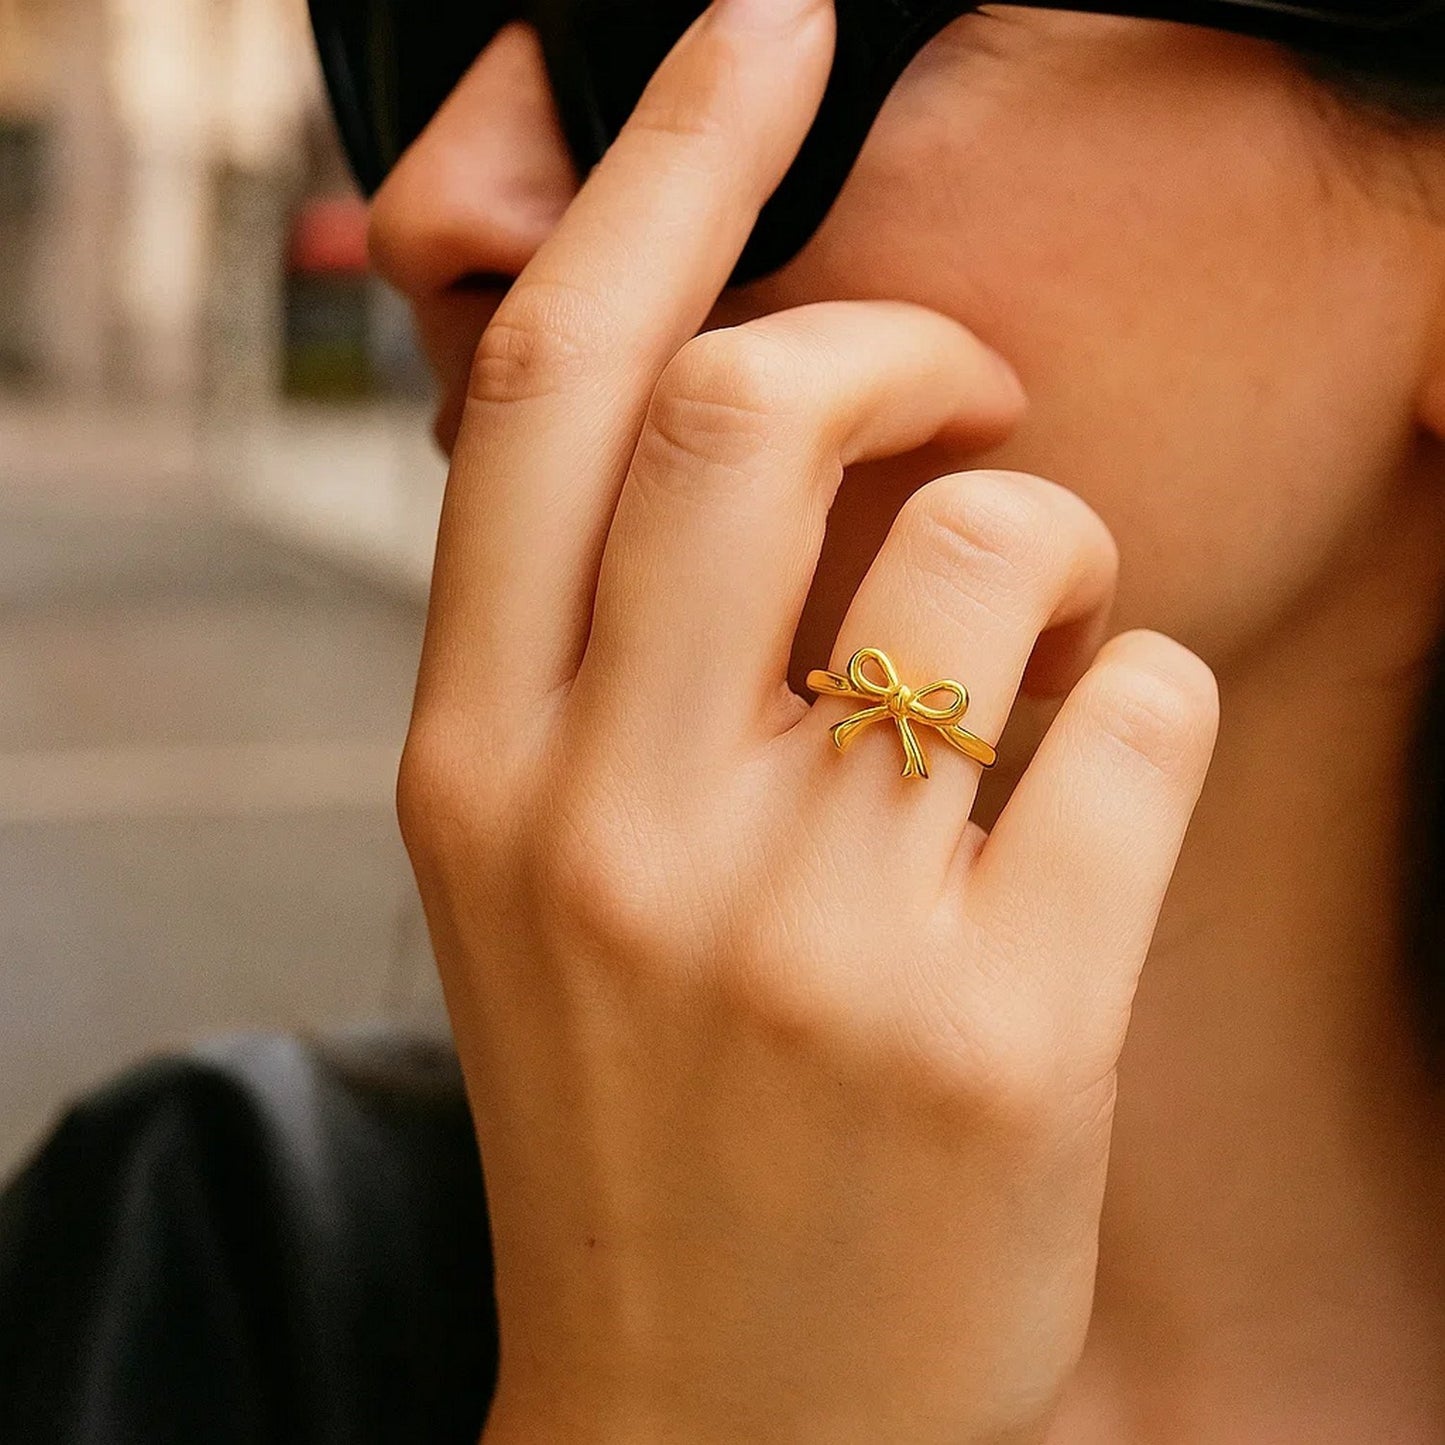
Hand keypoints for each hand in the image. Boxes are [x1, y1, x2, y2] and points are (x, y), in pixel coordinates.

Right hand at [395, 0, 1219, 1438]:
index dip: (660, 170)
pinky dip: (1142, 703)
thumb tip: (733, 406)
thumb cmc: (640, 1115)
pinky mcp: (998, 1020)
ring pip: (1005, 543)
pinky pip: (1138, 708)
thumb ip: (596, 649)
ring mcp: (808, 928)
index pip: (552, 394)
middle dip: (909, 331)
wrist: (709, 1416)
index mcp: (478, 771)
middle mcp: (616, 824)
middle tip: (959, 383)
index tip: (762, 29)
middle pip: (767, 404)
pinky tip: (1085, 807)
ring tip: (1024, 654)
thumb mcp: (542, 868)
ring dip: (1054, 542)